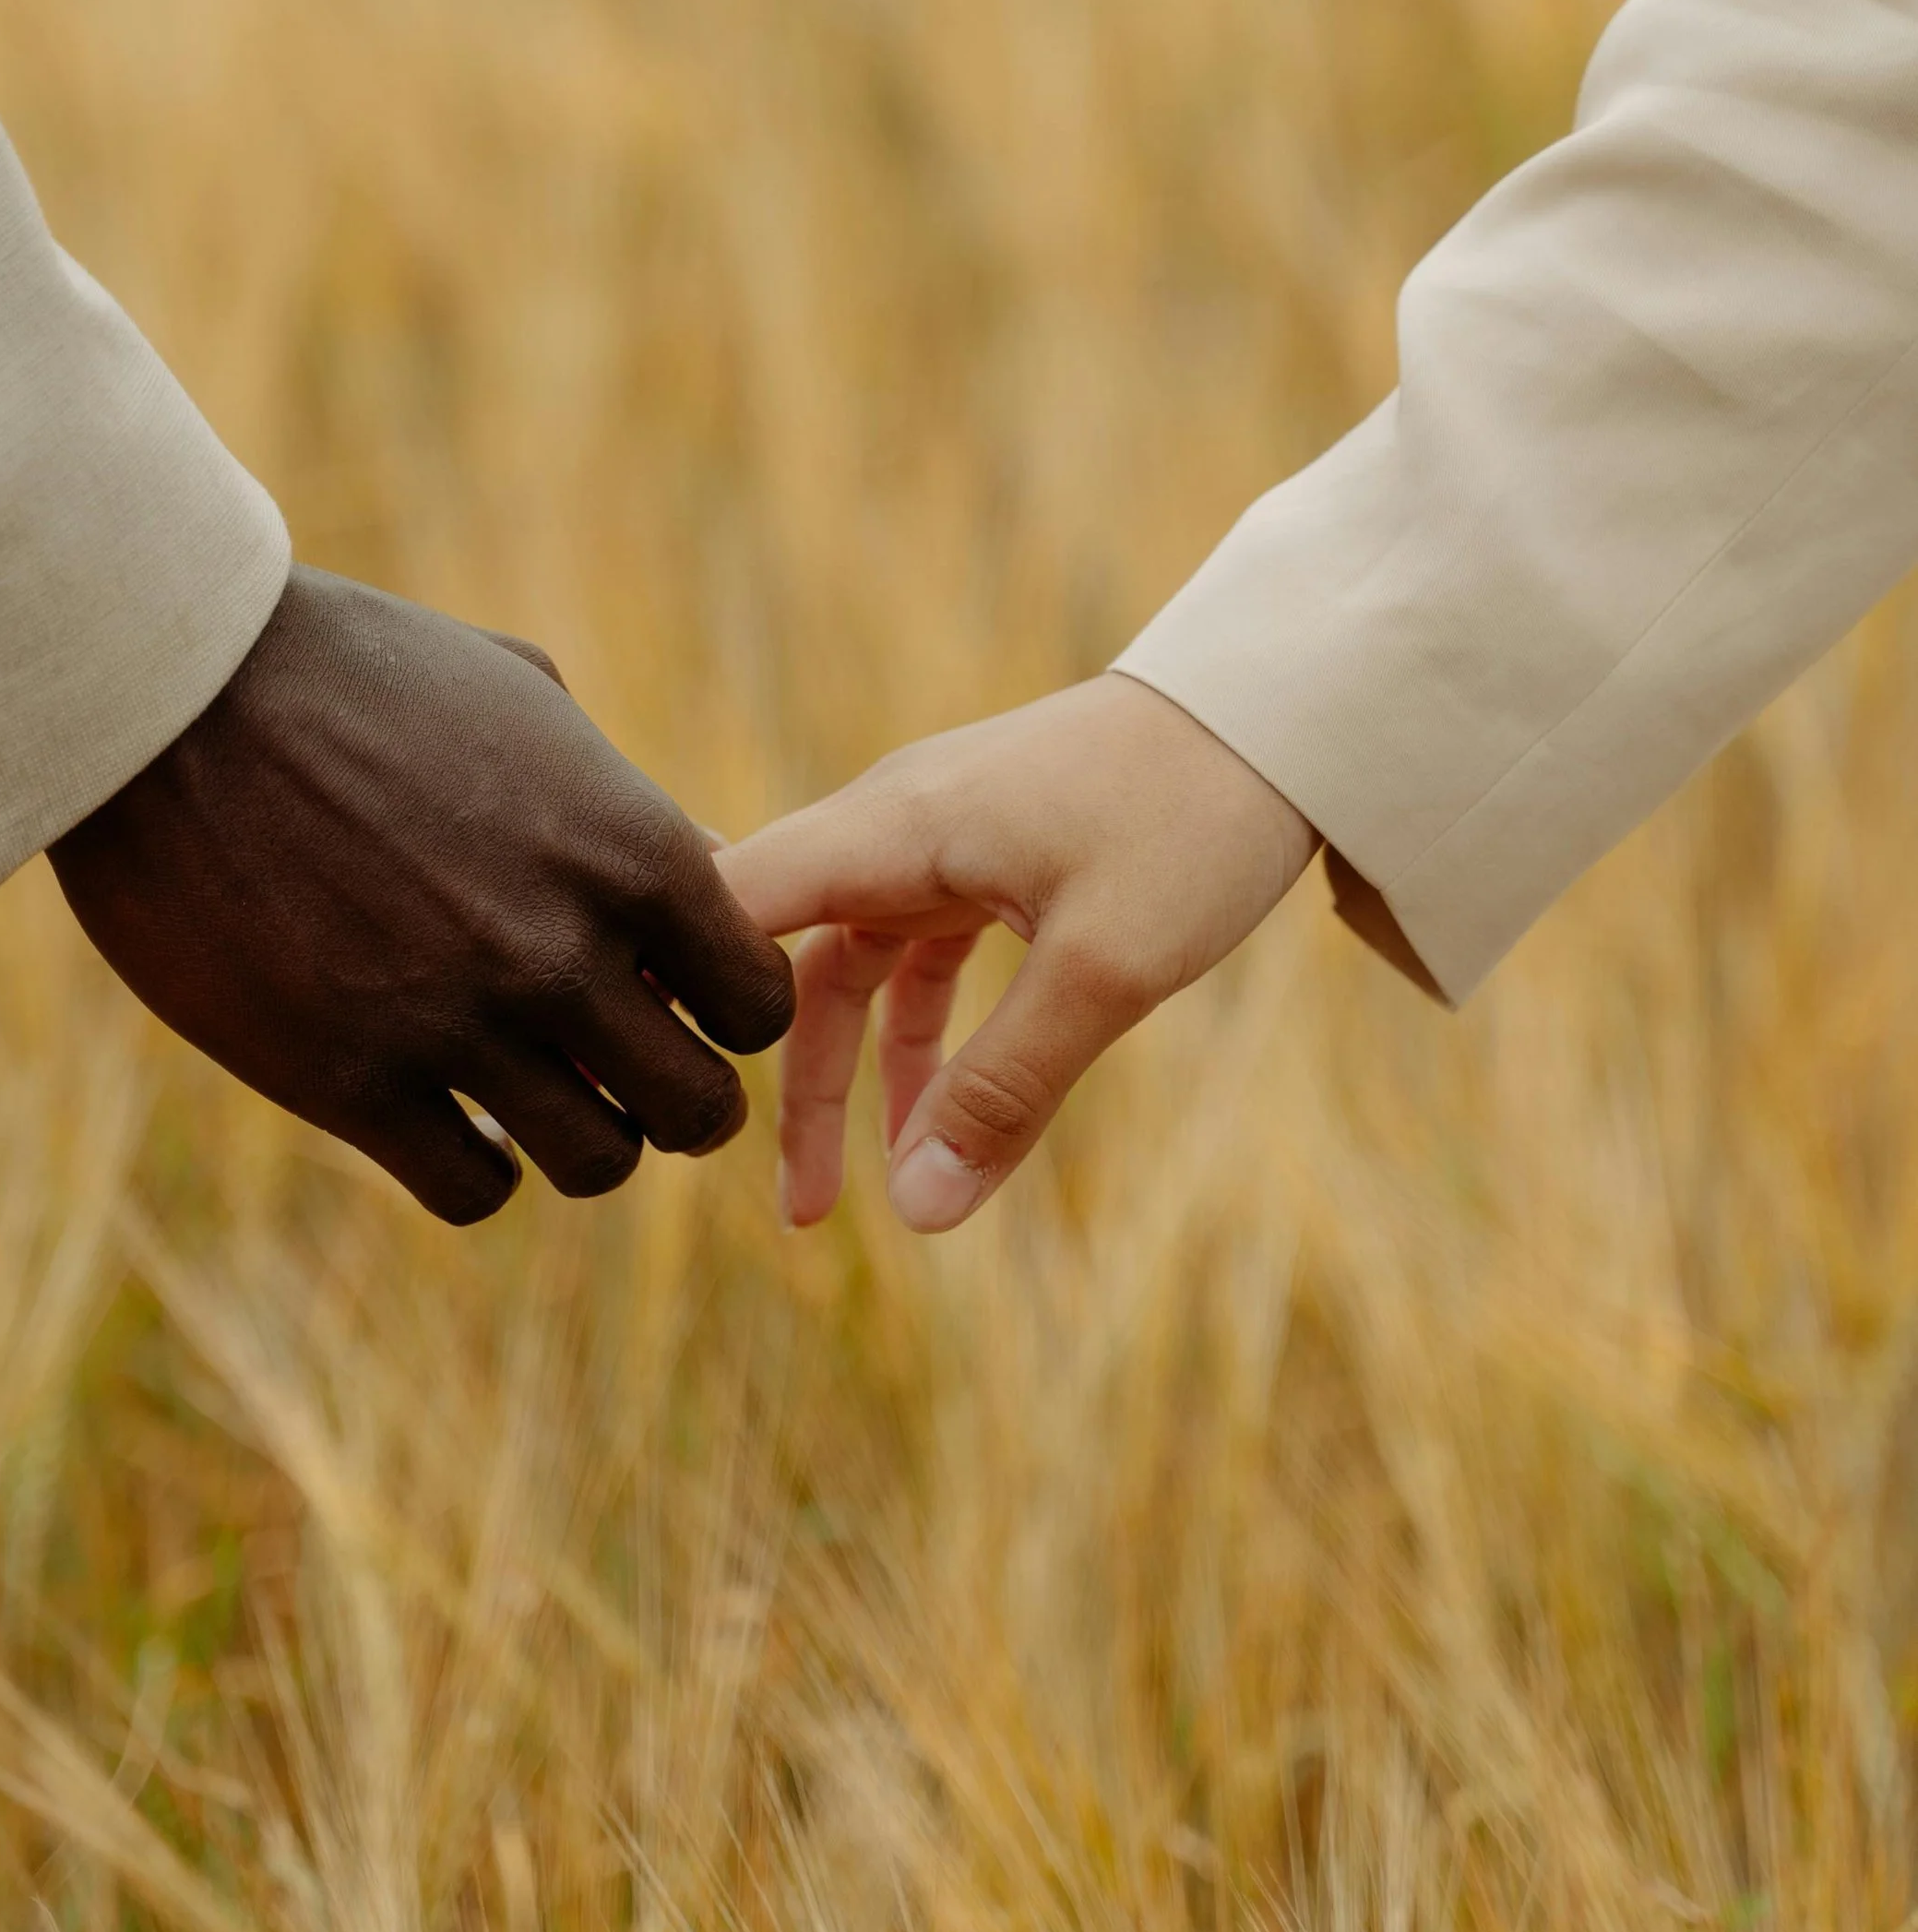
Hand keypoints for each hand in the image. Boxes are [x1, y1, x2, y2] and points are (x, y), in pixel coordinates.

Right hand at [51, 567, 793, 1224]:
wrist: (172, 691)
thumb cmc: (348, 668)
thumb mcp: (520, 697)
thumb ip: (618, 801)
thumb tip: (693, 871)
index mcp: (628, 849)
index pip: (757, 1000)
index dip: (727, 1012)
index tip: (675, 997)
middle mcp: (564, 950)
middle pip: (697, 1107)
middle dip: (673, 1097)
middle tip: (620, 1070)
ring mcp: (458, 1024)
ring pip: (596, 1163)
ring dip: (579, 1140)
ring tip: (535, 1097)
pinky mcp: (350, 1081)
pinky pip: (473, 1190)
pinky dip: (476, 1169)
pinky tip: (443, 1116)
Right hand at [716, 675, 1314, 1233]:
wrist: (1282, 719)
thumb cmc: (1191, 822)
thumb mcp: (1104, 972)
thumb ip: (1004, 1089)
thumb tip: (916, 1212)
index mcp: (891, 826)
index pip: (730, 901)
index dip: (679, 989)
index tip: (649, 1089)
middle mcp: (893, 824)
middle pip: (780, 952)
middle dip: (762, 1073)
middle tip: (751, 1195)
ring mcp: (941, 839)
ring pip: (849, 969)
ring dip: (839, 1076)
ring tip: (828, 1201)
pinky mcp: (991, 857)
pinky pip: (918, 960)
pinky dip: (914, 1042)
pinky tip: (926, 1126)